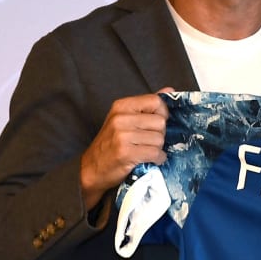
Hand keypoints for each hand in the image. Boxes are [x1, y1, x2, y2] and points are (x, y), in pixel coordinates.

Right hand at [79, 90, 171, 208]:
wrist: (91, 169)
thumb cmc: (111, 144)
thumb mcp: (125, 119)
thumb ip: (147, 105)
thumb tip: (170, 90)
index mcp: (122, 106)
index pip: (156, 101)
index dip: (162, 113)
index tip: (154, 124)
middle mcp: (121, 118)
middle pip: (160, 122)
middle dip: (159, 134)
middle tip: (146, 141)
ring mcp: (122, 136)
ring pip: (160, 139)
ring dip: (157, 148)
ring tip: (144, 151)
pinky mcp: (126, 153)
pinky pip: (156, 153)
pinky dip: (157, 159)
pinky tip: (148, 160)